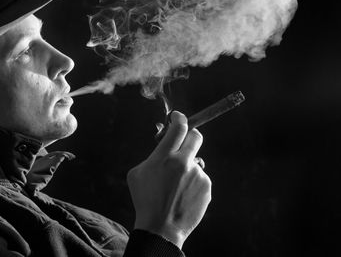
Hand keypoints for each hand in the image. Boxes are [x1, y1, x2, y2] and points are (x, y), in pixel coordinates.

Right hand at [126, 111, 211, 248]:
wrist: (161, 227)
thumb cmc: (144, 199)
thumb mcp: (137, 173)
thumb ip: (152, 156)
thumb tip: (162, 144)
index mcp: (164, 156)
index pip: (178, 127)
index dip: (179, 118)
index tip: (177, 116)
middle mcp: (183, 162)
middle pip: (196, 136)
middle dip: (191, 135)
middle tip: (184, 140)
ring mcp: (197, 175)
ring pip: (196, 161)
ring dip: (188, 166)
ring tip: (176, 185)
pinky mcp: (206, 187)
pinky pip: (200, 178)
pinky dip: (193, 183)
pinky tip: (182, 195)